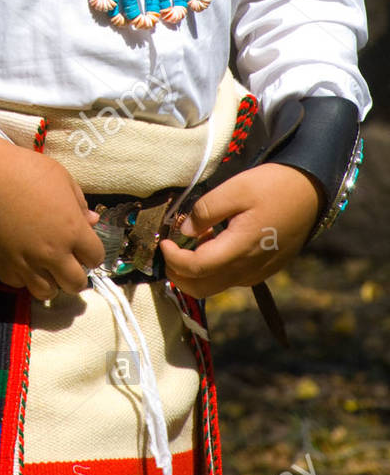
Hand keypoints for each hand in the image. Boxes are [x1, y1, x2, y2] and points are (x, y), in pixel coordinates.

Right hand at [0, 134, 104, 300]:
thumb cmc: (27, 171)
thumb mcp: (62, 179)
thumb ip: (80, 203)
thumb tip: (92, 221)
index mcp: (72, 231)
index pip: (96, 258)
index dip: (92, 252)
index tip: (84, 246)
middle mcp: (53, 253)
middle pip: (75, 284)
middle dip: (76, 275)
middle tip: (68, 262)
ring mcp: (27, 264)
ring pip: (47, 292)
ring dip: (51, 281)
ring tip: (45, 266)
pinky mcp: (4, 267)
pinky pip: (19, 283)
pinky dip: (23, 276)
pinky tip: (22, 260)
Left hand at [159, 162, 321, 299]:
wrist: (310, 192)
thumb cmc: (273, 187)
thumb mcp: (235, 188)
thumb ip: (206, 210)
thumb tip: (185, 230)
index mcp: (239, 250)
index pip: (195, 269)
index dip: (173, 259)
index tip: (164, 242)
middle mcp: (247, 270)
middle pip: (201, 288)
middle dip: (178, 273)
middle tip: (170, 249)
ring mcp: (256, 273)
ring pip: (215, 285)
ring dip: (195, 270)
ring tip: (194, 240)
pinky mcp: (263, 270)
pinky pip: (230, 278)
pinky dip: (213, 267)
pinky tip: (214, 241)